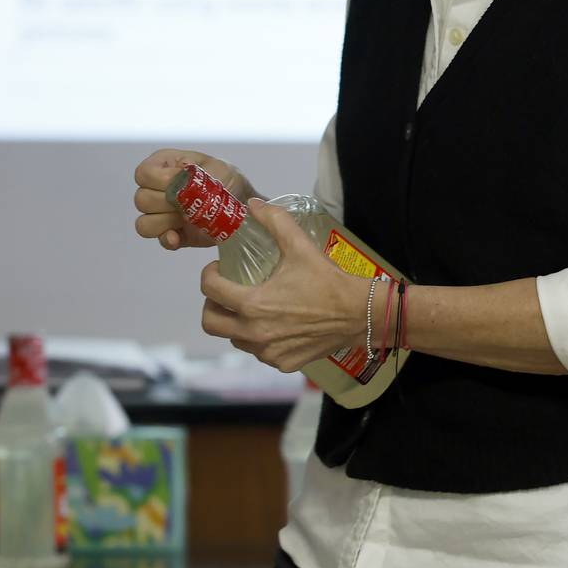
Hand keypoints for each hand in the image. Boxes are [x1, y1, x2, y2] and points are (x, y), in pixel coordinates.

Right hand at [133, 149, 256, 250]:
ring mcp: (162, 213)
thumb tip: (177, 196)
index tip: (184, 181)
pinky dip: (169, 239)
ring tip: (189, 217)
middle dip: (166, 203)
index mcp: (163, 165)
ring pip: (144, 223)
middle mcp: (156, 189)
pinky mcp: (172, 233)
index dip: (160, 180)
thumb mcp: (216, 169)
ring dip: (166, 222)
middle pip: (141, 200)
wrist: (243, 203)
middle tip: (190, 202)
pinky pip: (159, 240)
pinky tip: (181, 235)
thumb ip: (194, 177)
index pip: (143, 174)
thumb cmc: (227, 179)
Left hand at [199, 199, 368, 371]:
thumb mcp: (301, 247)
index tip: (219, 269)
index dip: (209, 274)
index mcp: (253, 303)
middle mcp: (254, 332)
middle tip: (227, 291)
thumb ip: (275, 222)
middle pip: (211, 323)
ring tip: (252, 308)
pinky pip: (259, 353)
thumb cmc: (327, 281)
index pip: (210, 289)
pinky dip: (260, 340)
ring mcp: (267, 351)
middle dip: (213, 304)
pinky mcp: (283, 362)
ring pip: (234, 339)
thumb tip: (253, 204)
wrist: (359, 314)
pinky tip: (275, 326)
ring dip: (235, 323)